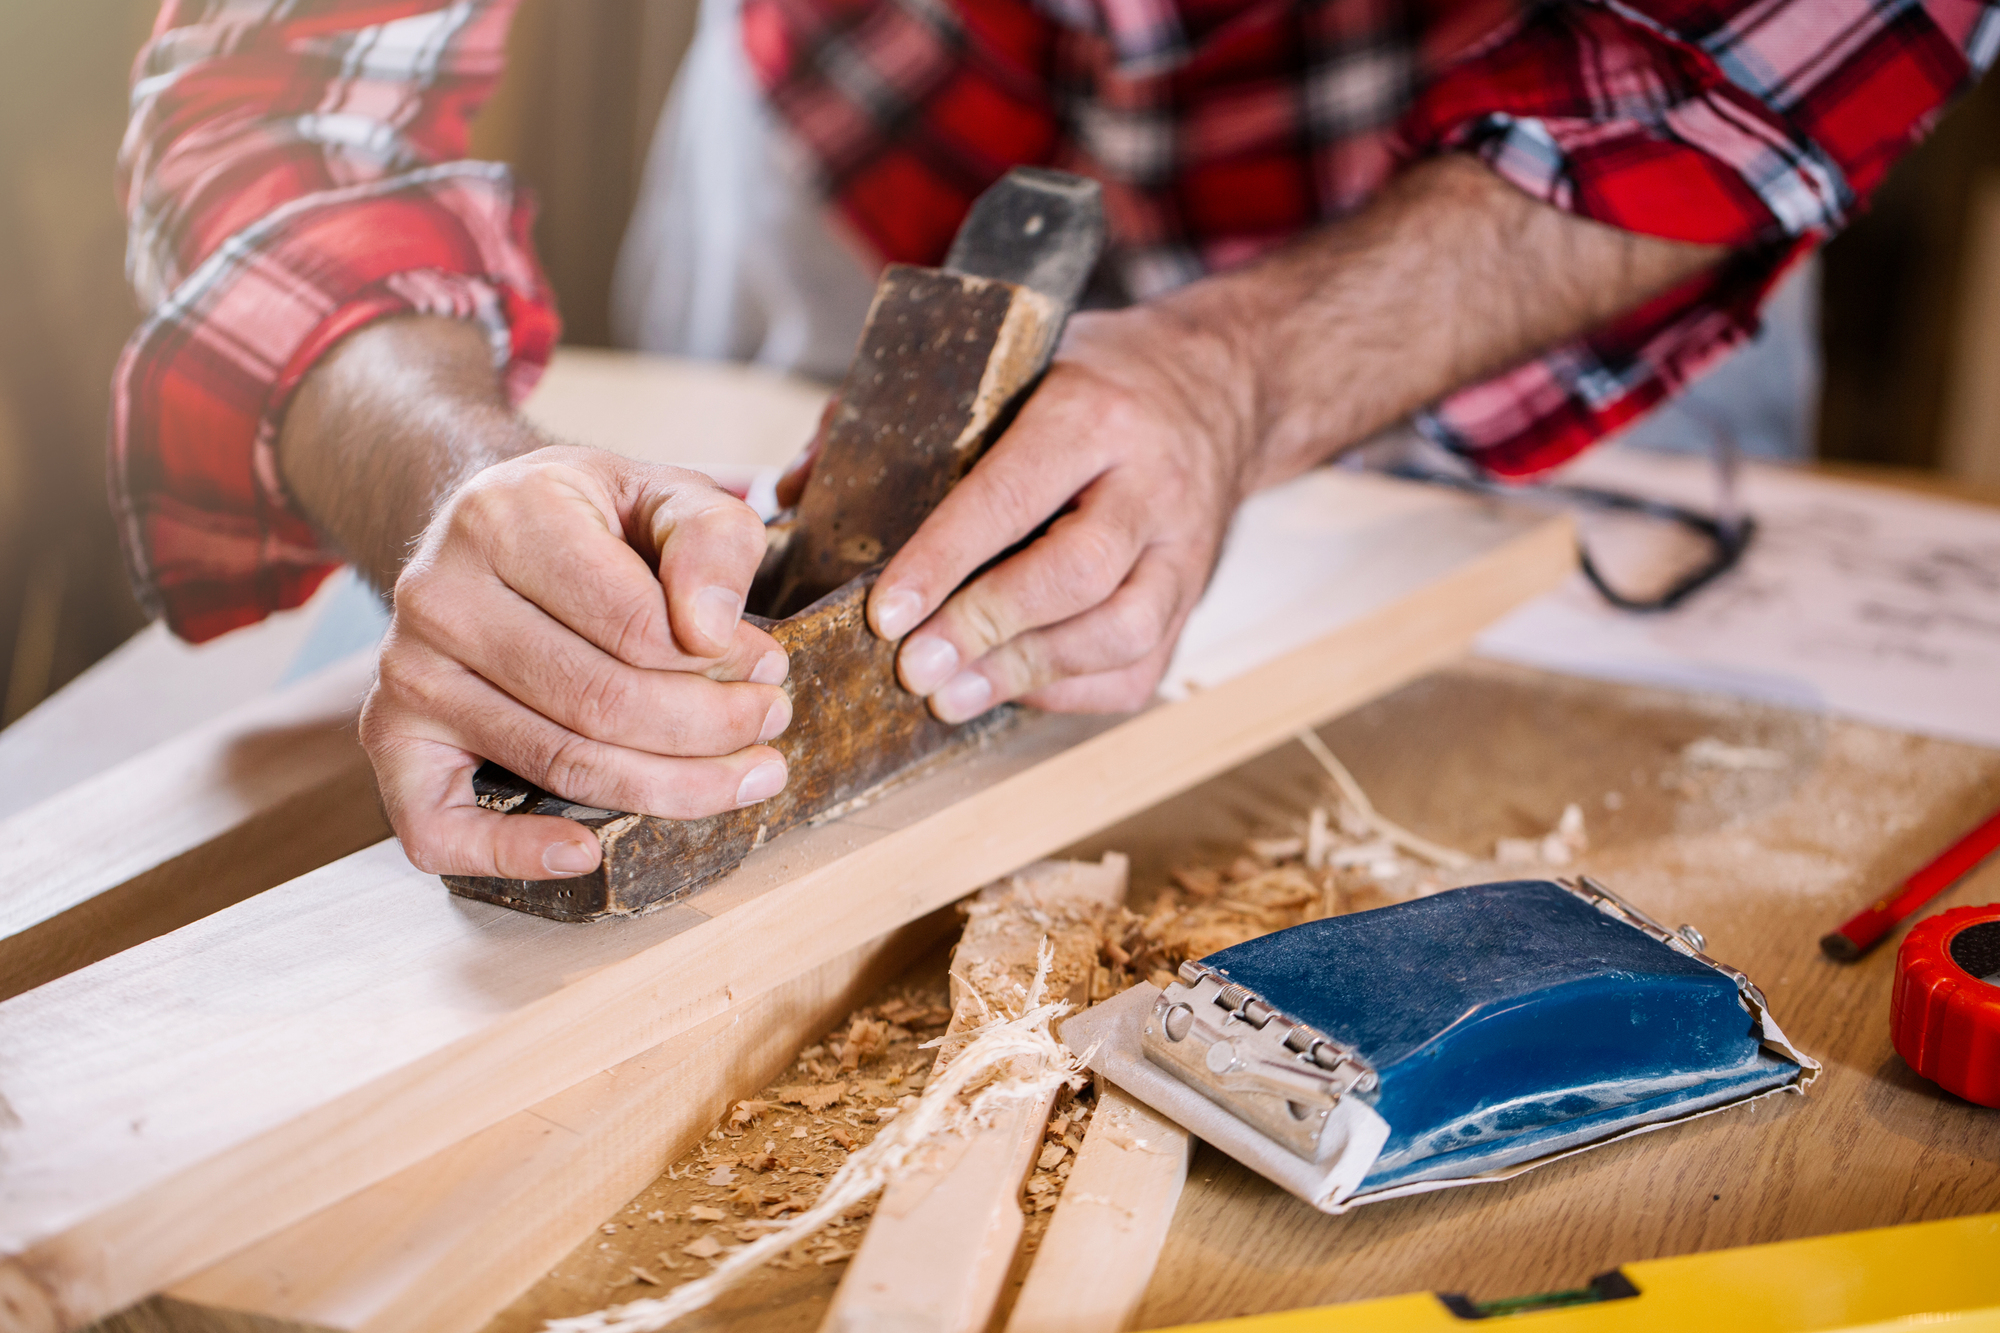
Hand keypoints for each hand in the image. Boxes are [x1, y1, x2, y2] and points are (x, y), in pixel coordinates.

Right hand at [360, 445, 793, 879]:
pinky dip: (515, 855)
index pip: (637, 626)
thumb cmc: (593, 520)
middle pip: (601, 703)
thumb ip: (711, 538)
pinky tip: (587, 851)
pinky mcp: (391, 735)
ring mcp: (408, 671)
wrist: (493, 526)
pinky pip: (439, 829)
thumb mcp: (665, 492)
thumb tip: (714, 629)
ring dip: (666, 788)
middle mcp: (439, 595)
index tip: (770, 669)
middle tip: (771, 727)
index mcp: (506, 518)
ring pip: (556, 762)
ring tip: (741, 776)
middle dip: (710, 731)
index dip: (723, 664)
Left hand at [863, 303, 1253, 718]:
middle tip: (915, 665)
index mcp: (1093, 413)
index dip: (944, 561)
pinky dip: (1069, 693)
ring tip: (950, 694)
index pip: (1013, 495)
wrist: (1217, 389)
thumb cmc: (1088, 383)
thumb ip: (903, 422)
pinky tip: (1009, 689)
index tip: (887, 612)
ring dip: (1026, 673)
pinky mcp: (1193, 600)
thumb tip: (797, 492)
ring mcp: (1184, 549)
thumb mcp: (1009, 368)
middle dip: (985, 627)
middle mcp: (1152, 483)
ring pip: (1119, 632)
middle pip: (1075, 573)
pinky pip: (1138, 669)